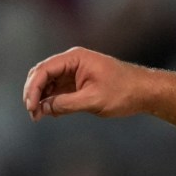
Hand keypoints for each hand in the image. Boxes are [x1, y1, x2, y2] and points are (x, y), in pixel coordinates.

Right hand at [22, 47, 147, 120]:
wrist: (145, 92)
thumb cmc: (123, 92)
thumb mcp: (93, 100)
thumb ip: (66, 104)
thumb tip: (43, 108)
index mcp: (75, 58)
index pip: (44, 69)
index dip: (33, 88)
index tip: (31, 106)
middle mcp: (72, 62)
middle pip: (42, 74)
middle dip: (34, 93)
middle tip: (32, 113)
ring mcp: (74, 72)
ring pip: (48, 83)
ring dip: (41, 98)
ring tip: (37, 117)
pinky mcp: (78, 83)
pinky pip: (58, 90)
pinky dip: (51, 101)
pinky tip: (48, 113)